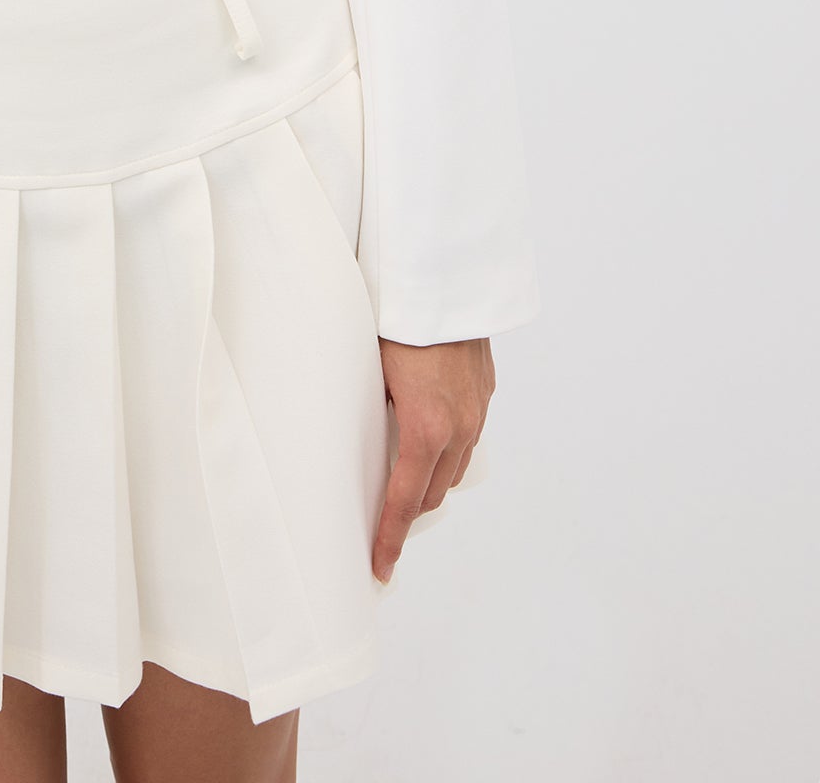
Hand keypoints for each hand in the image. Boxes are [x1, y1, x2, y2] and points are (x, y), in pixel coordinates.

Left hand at [371, 335, 494, 582]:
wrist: (445, 276)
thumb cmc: (398, 318)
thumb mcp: (370, 369)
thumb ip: (369, 410)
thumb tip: (355, 434)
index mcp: (426, 428)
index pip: (406, 500)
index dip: (390, 538)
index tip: (380, 566)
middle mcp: (459, 427)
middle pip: (434, 492)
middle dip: (409, 510)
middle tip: (383, 518)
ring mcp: (477, 410)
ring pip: (456, 466)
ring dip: (432, 477)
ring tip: (405, 476)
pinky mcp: (486, 389)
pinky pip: (469, 433)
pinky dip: (450, 445)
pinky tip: (430, 432)